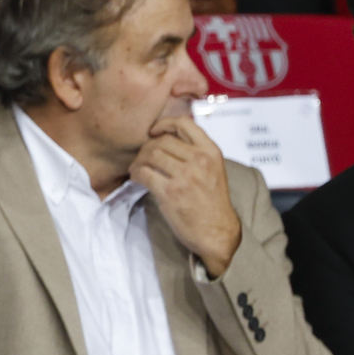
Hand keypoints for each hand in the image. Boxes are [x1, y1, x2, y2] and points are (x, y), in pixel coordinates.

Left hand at [131, 115, 241, 276]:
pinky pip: (144, 173)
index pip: (183, 123)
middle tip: (142, 157)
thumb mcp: (213, 169)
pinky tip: (137, 178)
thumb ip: (195, 152)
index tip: (153, 131)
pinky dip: (136, 174)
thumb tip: (165, 137)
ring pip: (150, 155)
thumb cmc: (212, 201)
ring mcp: (185, 176)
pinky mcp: (171, 192)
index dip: (163, 124)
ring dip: (139, 161)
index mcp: (211, 152)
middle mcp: (199, 160)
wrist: (217, 231)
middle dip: (147, 147)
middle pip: (162, 140)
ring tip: (137, 168)